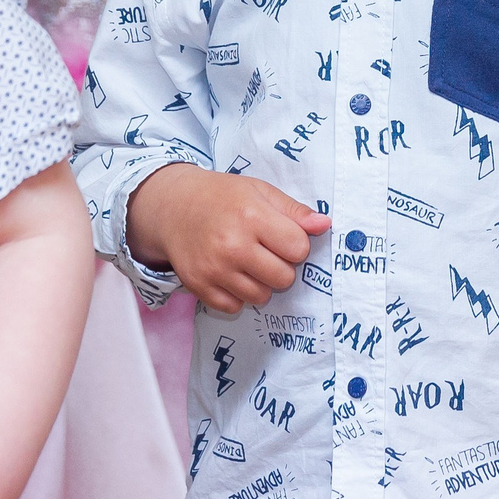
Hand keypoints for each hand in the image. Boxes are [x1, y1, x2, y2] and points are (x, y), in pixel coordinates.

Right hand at [125, 163, 332, 313]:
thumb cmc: (222, 197)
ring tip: (247, 261)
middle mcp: (232, 245)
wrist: (174, 206)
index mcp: (252, 216)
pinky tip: (230, 273)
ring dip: (260, 282)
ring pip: (261, 297)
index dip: (295, 244)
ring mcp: (214, 269)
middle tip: (264, 250)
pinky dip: (237, 295)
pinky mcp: (199, 286)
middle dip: (281, 266)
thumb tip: (324, 225)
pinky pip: (235, 307)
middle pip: (283, 278)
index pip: (298, 248)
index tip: (281, 236)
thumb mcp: (259, 191)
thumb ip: (294, 211)